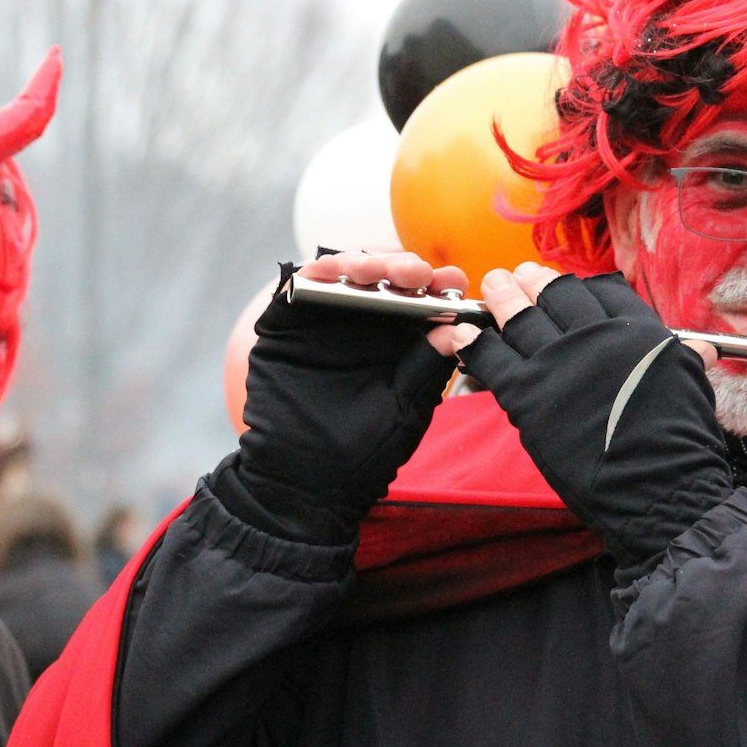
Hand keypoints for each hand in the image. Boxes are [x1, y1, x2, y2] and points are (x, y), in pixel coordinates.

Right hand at [214, 251, 464, 543]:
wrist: (303, 484)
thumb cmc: (362, 454)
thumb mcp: (404, 409)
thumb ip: (426, 368)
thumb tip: (457, 327)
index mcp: (402, 340)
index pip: (426, 298)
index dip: (440, 284)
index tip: (452, 284)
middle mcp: (367, 323)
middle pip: (387, 275)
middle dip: (402, 265)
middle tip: (414, 273)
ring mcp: (327, 320)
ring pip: (346, 272)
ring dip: (363, 262)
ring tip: (375, 270)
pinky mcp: (289, 325)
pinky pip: (300, 287)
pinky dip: (314, 273)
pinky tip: (328, 271)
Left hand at [441, 264, 734, 567]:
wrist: (659, 488)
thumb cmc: (680, 445)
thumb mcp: (691, 387)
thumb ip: (683, 359)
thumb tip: (699, 348)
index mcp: (636, 332)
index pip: (600, 293)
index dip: (577, 286)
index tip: (562, 284)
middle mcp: (595, 338)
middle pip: (556, 296)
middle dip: (534, 282)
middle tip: (520, 275)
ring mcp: (558, 364)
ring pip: (520, 319)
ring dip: (503, 299)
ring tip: (495, 285)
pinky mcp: (528, 395)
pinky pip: (493, 359)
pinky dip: (477, 344)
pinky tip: (467, 334)